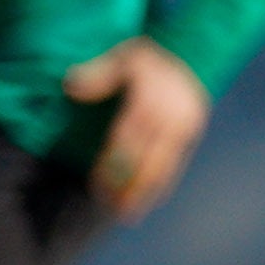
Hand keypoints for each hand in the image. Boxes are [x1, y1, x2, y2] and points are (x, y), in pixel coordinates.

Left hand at [65, 38, 211, 216]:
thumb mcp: (123, 57)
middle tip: (113, 210)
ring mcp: (182, 127)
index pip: (126, 140)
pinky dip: (164, 182)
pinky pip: (176, 162)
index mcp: (148, 101)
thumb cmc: (150, 57)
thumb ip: (98, 73)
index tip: (98, 186)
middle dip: (128, 187)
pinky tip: (153, 198)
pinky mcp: (192, 133)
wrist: (193, 51)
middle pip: (145, 159)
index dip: (112, 165)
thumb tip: (70, 87)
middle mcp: (168, 118)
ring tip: (130, 214)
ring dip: (145, 191)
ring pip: (162, 165)